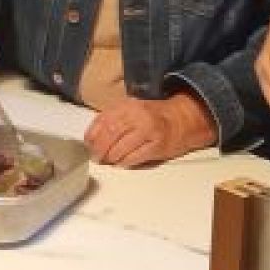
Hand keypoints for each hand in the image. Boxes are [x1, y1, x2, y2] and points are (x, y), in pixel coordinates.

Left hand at [84, 93, 216, 166]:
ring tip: (107, 161)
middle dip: (99, 148)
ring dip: (111, 157)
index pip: (103, 120)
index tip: (88, 144)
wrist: (182, 120)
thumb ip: (113, 118)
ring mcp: (148, 130)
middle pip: (110, 133)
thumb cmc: (153, 117)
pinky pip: (135, 157)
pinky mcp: (157, 146)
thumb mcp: (131, 110)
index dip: (92, 135)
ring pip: (121, 147)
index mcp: (127, 105)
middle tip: (96, 157)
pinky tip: (121, 163)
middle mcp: (137, 115)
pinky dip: (125, 162)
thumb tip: (92, 137)